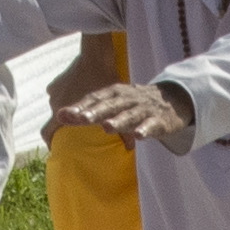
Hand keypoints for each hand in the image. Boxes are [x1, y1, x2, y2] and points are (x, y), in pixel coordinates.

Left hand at [62, 78, 197, 154]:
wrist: (171, 99)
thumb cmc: (133, 103)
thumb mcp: (112, 103)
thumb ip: (88, 109)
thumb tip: (57, 115)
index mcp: (114, 93)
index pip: (95, 99)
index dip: (80, 107)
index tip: (64, 115)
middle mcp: (127, 99)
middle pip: (110, 105)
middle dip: (95, 112)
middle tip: (81, 118)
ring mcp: (144, 109)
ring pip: (129, 115)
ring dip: (118, 121)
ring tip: (107, 127)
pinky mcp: (159, 120)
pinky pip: (151, 125)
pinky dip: (144, 129)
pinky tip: (137, 135)